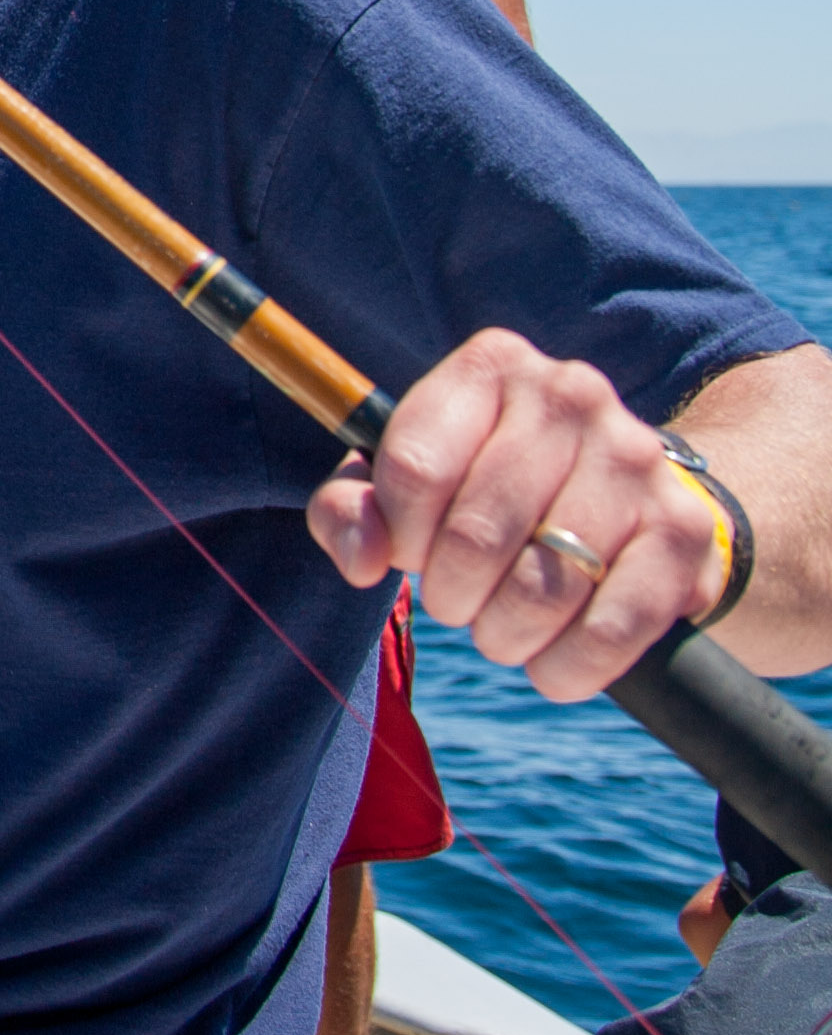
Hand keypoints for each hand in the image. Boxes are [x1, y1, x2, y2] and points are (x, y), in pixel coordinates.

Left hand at [305, 329, 728, 700]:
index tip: (413, 553)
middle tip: (461, 603)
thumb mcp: (406, 486)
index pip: (414, 469)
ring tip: (505, 629)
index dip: (400, 537)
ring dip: (506, 636)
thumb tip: (362, 559)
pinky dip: (567, 668)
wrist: (628, 507)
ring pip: (542, 587)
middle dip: (452, 597)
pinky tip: (554, 662)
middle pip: (475, 536)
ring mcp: (635, 458)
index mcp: (492, 367)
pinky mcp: (683, 530)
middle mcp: (571, 394)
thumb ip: (351, 510)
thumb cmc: (489, 495)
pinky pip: (612, 628)